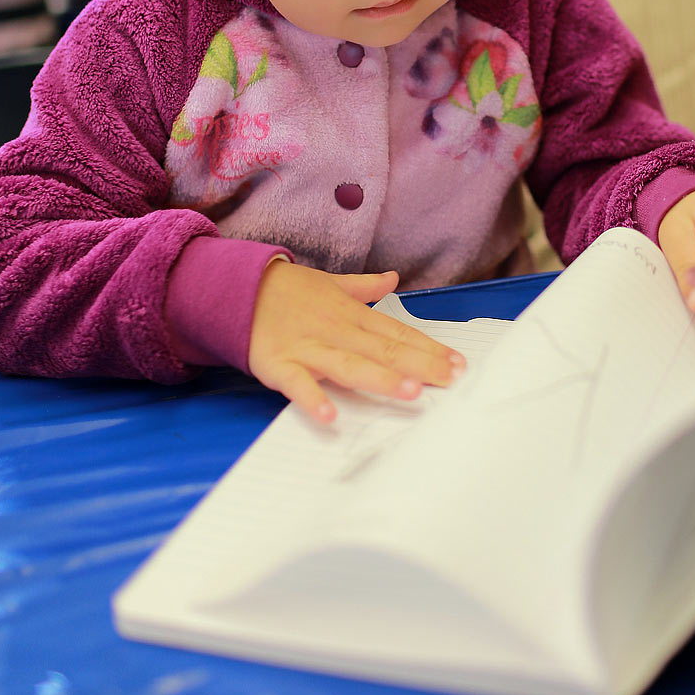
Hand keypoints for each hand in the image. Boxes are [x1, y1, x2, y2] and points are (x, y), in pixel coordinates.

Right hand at [248, 261, 465, 423]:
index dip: (429, 348)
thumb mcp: (330, 283)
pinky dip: (313, 399)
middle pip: (384, 350)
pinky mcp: (280, 365)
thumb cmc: (287, 290)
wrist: (236, 287)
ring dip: (381, 379)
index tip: (458, 363)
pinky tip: (330, 416)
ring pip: (350, 366)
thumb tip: (393, 278)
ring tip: (411, 392)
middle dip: (420, 366)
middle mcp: (336, 330)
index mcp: (351, 314)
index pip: (398, 333)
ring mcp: (308, 348)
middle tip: (452, 380)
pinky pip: (298, 384)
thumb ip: (364, 286)